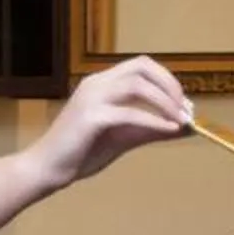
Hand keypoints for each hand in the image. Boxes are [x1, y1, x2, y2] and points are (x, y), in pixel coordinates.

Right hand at [37, 55, 190, 186]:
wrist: (47, 168)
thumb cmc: (81, 153)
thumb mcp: (123, 138)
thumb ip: (151, 129)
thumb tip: (186, 127)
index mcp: (102, 83)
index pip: (141, 66)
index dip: (167, 80)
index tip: (183, 102)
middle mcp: (96, 83)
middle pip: (142, 67)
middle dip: (169, 84)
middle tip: (186, 108)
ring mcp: (92, 98)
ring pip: (138, 86)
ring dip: (165, 101)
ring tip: (182, 119)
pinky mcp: (91, 118)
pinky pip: (130, 114)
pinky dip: (154, 120)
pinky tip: (169, 130)